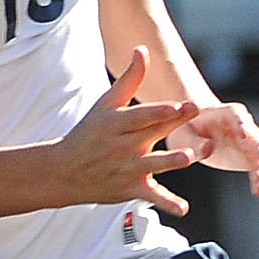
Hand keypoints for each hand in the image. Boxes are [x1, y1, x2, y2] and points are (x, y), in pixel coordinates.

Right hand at [52, 44, 200, 216]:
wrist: (63, 172)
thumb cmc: (89, 133)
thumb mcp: (106, 105)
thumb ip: (129, 80)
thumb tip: (142, 49)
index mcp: (117, 123)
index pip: (142, 114)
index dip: (160, 109)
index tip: (180, 103)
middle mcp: (123, 145)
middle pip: (153, 132)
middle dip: (174, 123)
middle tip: (194, 111)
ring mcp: (128, 168)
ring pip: (155, 164)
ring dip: (173, 160)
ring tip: (190, 156)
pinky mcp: (132, 189)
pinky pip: (152, 197)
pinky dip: (167, 203)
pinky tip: (184, 209)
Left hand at [174, 99, 258, 197]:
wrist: (196, 128)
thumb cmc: (186, 129)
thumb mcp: (183, 135)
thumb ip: (194, 142)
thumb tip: (209, 147)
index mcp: (224, 114)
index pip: (236, 115)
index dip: (240, 123)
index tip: (243, 135)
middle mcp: (244, 125)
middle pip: (257, 138)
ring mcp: (253, 141)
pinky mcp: (255, 156)